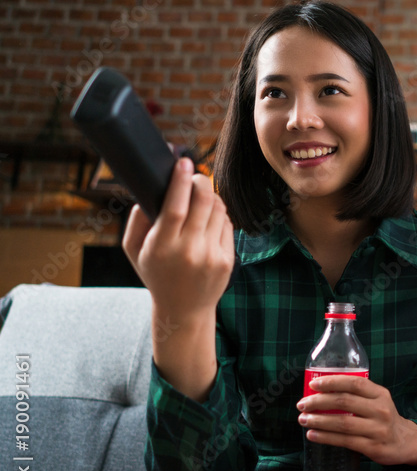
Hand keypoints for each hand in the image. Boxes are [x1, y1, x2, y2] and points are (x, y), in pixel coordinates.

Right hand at [122, 157, 234, 316]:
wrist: (183, 309)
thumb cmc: (156, 275)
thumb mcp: (135, 251)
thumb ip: (136, 221)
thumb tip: (149, 193)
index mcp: (162, 247)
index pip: (175, 207)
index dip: (180, 181)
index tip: (183, 162)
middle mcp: (189, 251)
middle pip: (202, 202)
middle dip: (200, 181)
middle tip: (194, 174)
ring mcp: (211, 256)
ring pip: (218, 210)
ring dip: (210, 197)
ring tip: (200, 197)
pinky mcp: (227, 260)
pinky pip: (227, 225)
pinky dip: (219, 215)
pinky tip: (209, 218)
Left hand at [297, 374, 416, 466]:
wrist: (404, 442)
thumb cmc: (384, 418)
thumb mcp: (378, 401)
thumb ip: (358, 396)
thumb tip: (322, 393)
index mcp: (380, 394)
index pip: (354, 383)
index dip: (332, 382)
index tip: (313, 384)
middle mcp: (380, 410)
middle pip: (344, 402)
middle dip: (319, 402)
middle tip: (302, 404)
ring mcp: (377, 429)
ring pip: (342, 423)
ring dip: (319, 421)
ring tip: (303, 420)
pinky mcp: (373, 447)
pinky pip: (345, 441)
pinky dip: (326, 437)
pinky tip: (312, 434)